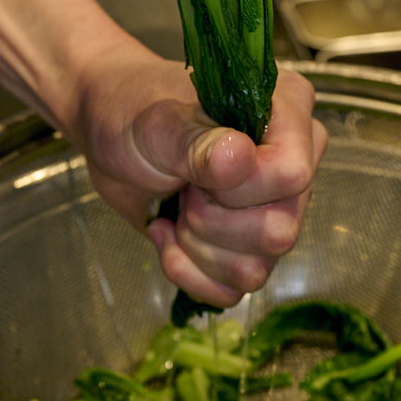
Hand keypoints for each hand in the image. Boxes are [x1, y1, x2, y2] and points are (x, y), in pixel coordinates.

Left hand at [66, 47, 325, 306]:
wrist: (107, 133)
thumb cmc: (133, 110)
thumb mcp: (156, 123)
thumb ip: (195, 141)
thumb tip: (240, 159)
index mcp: (287, 111)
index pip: (291, 174)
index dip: (238, 188)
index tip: (195, 171)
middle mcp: (293, 160)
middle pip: (279, 233)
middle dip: (210, 223)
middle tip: (182, 189)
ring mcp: (273, 208)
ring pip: (256, 270)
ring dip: (197, 246)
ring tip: (175, 207)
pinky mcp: (247, 246)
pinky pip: (233, 290)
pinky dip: (189, 270)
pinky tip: (167, 233)